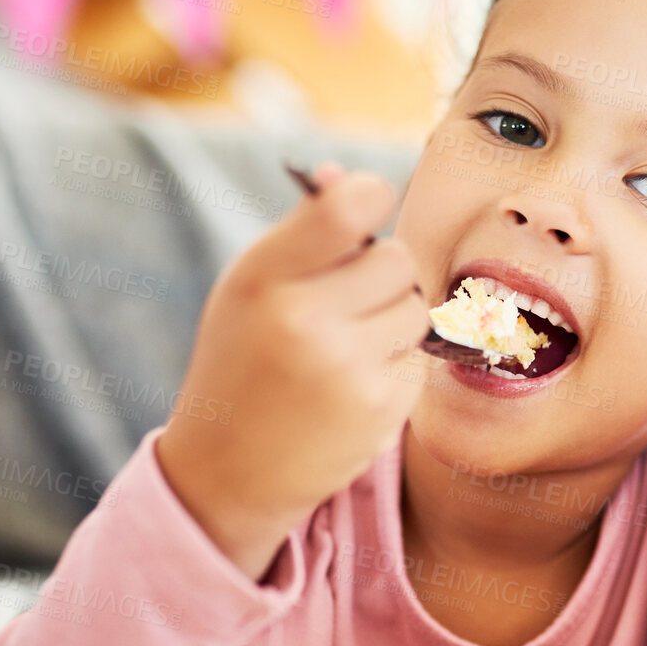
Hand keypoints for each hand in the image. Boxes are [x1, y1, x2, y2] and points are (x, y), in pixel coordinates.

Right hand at [157, 162, 429, 576]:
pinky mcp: (379, 408)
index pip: (346, 207)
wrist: (229, 471)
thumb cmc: (244, 361)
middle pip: (398, 259)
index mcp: (262, 278)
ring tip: (344, 346)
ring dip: (392, 320)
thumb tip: (347, 175)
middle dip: (382, 274)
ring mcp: (345, 368)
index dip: (369, 197)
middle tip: (346, 299)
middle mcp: (303, 320)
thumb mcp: (250, 289)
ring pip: (417, 308)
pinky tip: (349, 385)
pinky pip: (417, 357)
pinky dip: (393, 365)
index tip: (365, 208)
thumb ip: (304, 235)